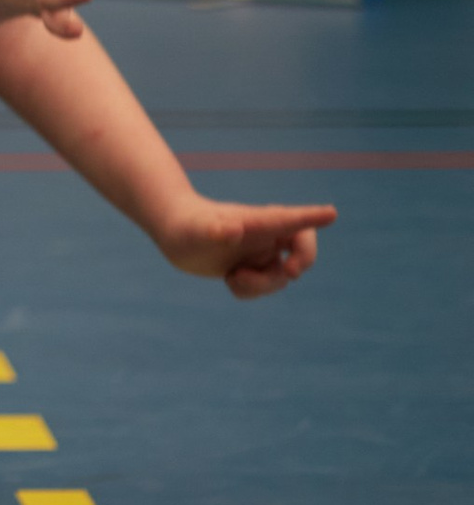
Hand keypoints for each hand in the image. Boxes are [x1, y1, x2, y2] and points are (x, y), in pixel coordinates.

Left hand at [159, 197, 334, 298]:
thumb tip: (234, 229)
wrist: (174, 232)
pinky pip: (263, 287)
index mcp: (257, 221)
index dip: (312, 217)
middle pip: (302, 245)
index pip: (290, 219)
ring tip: (234, 278)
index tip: (331, 213)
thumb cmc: (185, 226)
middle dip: (303, 260)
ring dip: (263, 285)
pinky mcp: (252, 266)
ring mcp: (260, 250)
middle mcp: (264, 234)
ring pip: (280, 275)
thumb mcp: (198, 232)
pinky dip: (250, 292)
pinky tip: (230, 280)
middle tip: (290, 272)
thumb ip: (216, 230)